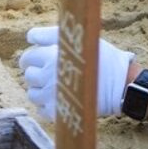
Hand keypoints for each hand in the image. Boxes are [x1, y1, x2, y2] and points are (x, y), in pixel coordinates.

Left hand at [18, 26, 134, 120]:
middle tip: (51, 72)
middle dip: (37, 72)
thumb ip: (50, 35)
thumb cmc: (102, 57)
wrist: (120, 84)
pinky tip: (60, 98)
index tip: (40, 59)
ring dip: (39, 89)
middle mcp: (46, 76)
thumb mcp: (79, 39)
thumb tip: (29, 37)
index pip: (27, 58)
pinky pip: (41, 110)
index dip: (32, 58)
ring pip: (32, 94)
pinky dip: (47, 105)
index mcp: (50, 56)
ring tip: (55, 86)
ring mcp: (51, 96)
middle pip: (28, 75)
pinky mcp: (57, 113)